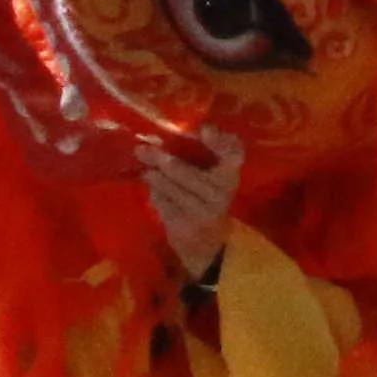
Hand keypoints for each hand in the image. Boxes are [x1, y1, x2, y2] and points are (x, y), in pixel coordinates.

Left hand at [142, 129, 240, 282]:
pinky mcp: (184, 226)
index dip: (221, 141)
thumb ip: (209, 157)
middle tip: (142, 150)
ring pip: (170, 188)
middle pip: (186, 172)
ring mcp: (202, 212)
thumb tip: (183, 132)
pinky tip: (153, 190)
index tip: (204, 129)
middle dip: (162, 160)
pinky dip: (155, 195)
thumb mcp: (216, 181)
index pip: (233, 155)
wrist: (209, 247)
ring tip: (146, 170)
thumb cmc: (209, 203)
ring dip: (154, 177)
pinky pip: (163, 204)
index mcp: (230, 177)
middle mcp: (220, 194)